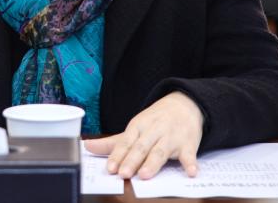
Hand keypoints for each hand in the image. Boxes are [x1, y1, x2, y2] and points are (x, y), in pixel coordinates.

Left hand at [83, 91, 203, 179]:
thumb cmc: (156, 120)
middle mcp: (154, 130)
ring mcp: (172, 136)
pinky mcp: (188, 143)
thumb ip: (113, 142)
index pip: (126, 142)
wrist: (186, 104)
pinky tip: (190, 172)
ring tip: (145, 174)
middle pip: (142, 146)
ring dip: (153, 162)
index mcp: (138, 126)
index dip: (117, 156)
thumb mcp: (135, 127)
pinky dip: (190, 163)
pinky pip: (189, 154)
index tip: (110, 169)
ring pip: (161, 150)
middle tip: (124, 173)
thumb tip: (87, 146)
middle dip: (132, 160)